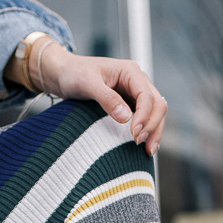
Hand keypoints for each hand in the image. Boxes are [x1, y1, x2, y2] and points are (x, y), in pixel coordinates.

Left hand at [35, 41, 166, 156]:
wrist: (64, 74)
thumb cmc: (74, 74)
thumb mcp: (87, 83)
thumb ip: (107, 99)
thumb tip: (126, 118)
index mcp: (130, 72)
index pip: (147, 96)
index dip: (144, 116)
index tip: (134, 134)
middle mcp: (137, 81)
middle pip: (158, 105)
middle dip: (153, 126)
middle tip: (139, 144)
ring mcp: (135, 93)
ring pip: (156, 113)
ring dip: (154, 132)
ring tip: (148, 151)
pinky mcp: (131, 104)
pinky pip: (146, 119)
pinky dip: (148, 132)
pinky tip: (144, 146)